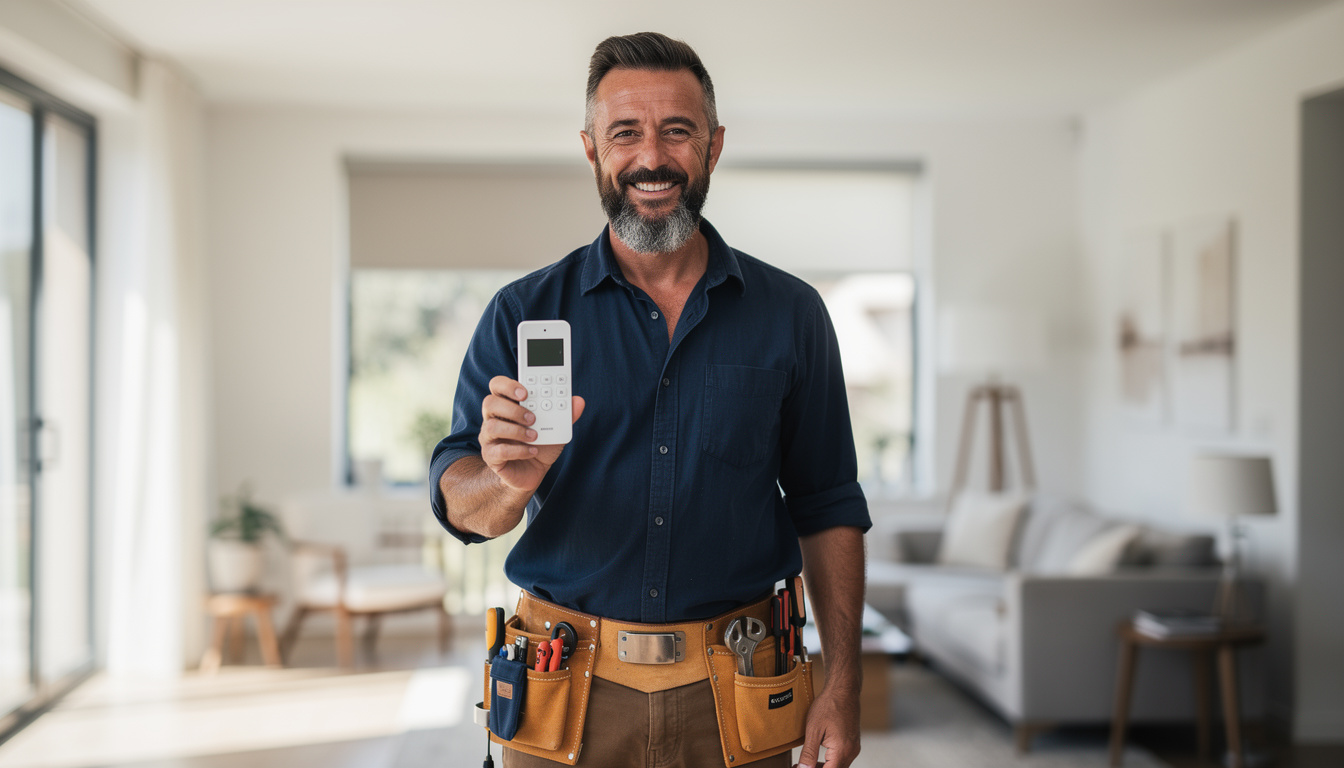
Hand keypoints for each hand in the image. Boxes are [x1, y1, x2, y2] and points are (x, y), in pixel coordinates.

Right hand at [479, 376, 584, 492]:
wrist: (533, 472)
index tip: (526, 392)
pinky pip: (499, 451)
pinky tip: (533, 451)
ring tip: (535, 436)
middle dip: (512, 409)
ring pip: (491, 426)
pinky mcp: (491, 456)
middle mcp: (494, 418)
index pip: (498, 386)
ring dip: (516, 431)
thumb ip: (565, 414)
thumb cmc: (540, 445)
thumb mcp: (555, 429)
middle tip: (533, 418)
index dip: (508, 385)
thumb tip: (579, 401)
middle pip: (490, 402)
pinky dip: (518, 451)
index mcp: (507, 405)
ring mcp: (489, 438)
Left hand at [796, 684, 859, 767]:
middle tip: (800, 767)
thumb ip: (809, 753)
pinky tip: (818, 757)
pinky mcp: (853, 743)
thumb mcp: (813, 730)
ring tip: (807, 763)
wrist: (843, 690)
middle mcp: (851, 751)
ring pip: (839, 766)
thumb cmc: (829, 706)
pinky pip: (842, 759)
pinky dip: (830, 761)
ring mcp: (854, 747)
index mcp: (842, 750)